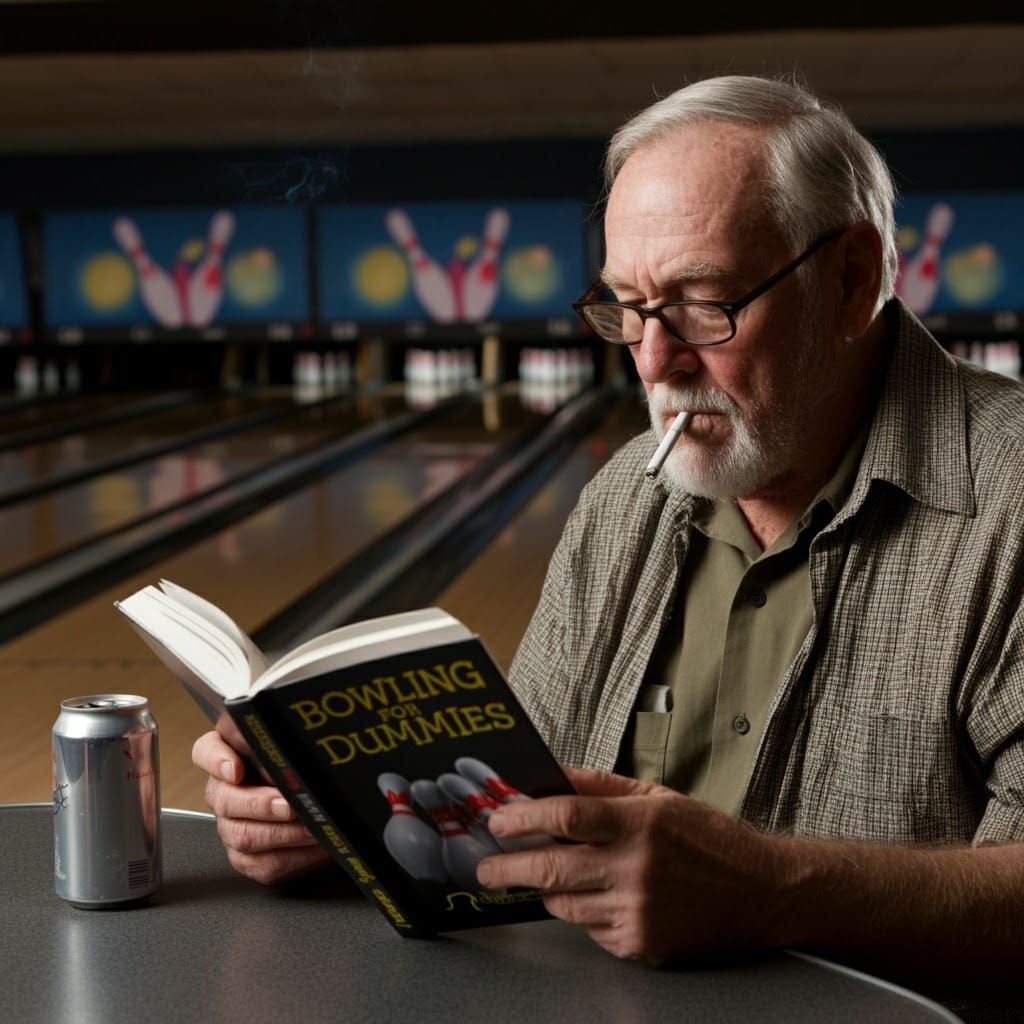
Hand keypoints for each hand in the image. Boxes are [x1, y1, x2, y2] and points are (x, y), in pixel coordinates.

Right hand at [191, 730, 330, 884]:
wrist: (316, 809)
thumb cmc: (301, 774)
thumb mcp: (294, 752)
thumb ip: (286, 746)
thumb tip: (301, 741)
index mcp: (229, 758)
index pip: (206, 751)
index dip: (216, 760)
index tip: (236, 769)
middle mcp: (224, 793)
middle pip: (225, 800)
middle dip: (260, 804)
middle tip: (289, 806)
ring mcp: (232, 828)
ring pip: (244, 836)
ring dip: (283, 833)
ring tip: (311, 827)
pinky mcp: (248, 859)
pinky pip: (266, 863)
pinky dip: (296, 855)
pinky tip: (316, 844)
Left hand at [476, 767, 792, 964]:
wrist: (759, 893)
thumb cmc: (708, 839)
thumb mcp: (656, 798)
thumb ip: (599, 786)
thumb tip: (549, 775)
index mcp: (641, 823)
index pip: (567, 815)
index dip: (525, 817)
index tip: (498, 820)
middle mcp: (637, 869)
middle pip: (553, 868)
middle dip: (509, 868)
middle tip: (486, 868)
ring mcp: (638, 911)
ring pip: (565, 904)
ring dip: (551, 889)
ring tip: (559, 874)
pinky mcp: (641, 944)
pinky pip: (591, 930)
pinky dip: (587, 913)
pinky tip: (609, 897)